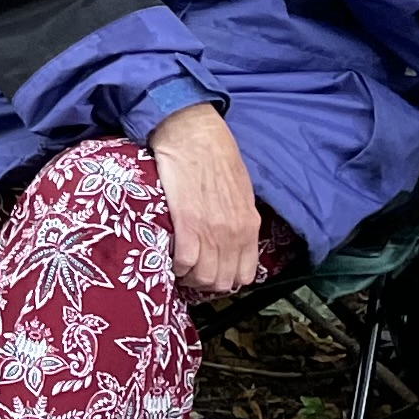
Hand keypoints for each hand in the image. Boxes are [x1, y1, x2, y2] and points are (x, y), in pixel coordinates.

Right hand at [148, 103, 264, 297]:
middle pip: (222, 282)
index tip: (211, 271)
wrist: (193, 135)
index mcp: (249, 225)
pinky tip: (168, 256)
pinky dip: (175, 266)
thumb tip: (232, 239)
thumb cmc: (216, 156)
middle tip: (190, 272)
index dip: (226, 279)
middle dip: (204, 282)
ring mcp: (211, 230)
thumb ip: (240, 219)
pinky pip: (184, 262)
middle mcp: (233, 233)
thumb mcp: (241, 191)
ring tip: (178, 266)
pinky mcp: (187, 223)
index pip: (245, 274)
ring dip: (188, 277)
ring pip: (203, 277)